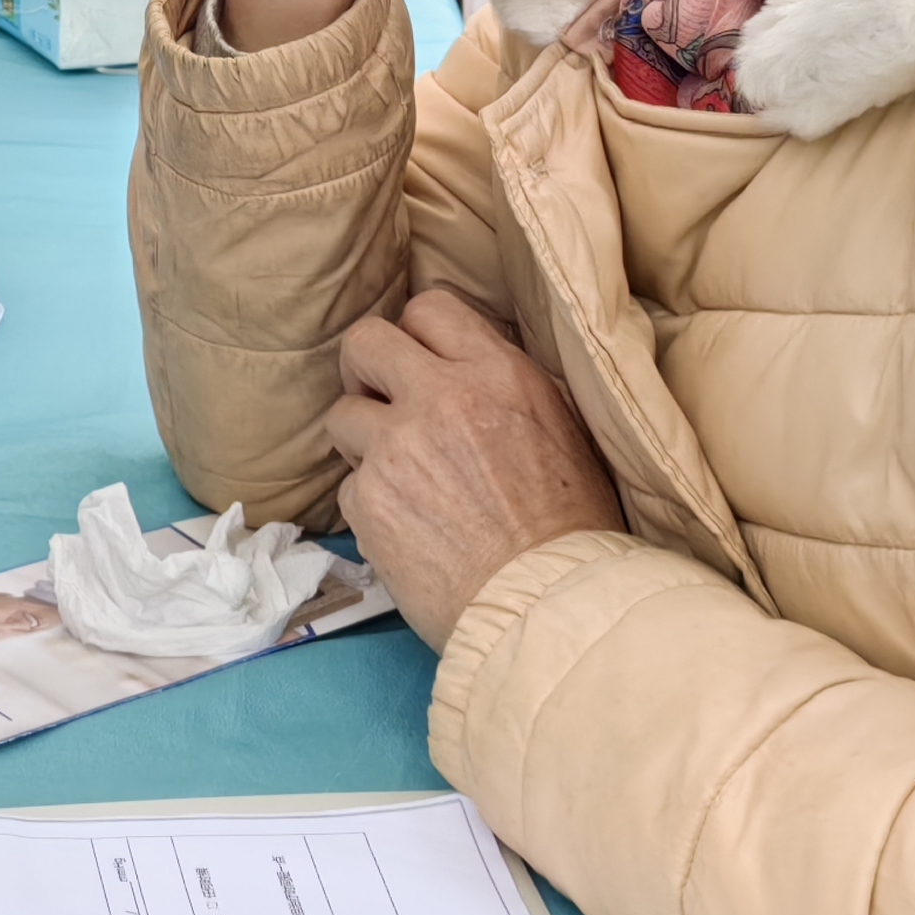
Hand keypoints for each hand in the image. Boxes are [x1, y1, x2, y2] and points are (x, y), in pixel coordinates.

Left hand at [326, 292, 622, 649]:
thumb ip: (506, 387)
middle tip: (383, 403)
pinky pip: (349, 485)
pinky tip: (408, 528)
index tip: (419, 366)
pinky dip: (371, 504)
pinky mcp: (368, 502)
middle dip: (367, 370)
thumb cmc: (572, 528)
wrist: (551, 606)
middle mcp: (440, 399)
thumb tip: (467, 366)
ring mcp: (396, 449)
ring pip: (342, 415)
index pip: (428, 309)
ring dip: (364, 442)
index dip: (417, 337)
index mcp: (496, 374)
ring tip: (400, 477)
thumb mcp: (563, 429)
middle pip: (364, 342)